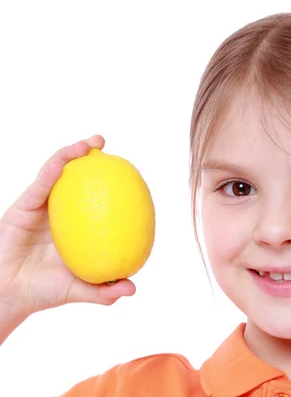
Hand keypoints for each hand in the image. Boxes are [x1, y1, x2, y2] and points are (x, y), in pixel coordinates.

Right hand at [0, 136, 134, 321]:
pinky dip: (49, 174)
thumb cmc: (44, 291)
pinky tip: (61, 163)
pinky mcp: (21, 209)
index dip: (108, 180)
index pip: (94, 195)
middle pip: (75, 176)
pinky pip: (38, 189)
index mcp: (77, 224)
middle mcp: (59, 211)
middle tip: (101, 140)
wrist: (9, 295)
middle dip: (87, 154)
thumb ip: (104, 291)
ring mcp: (40, 208)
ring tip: (86, 144)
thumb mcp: (80, 289)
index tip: (127, 168)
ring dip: (68, 155)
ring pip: (54, 174)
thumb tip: (133, 289)